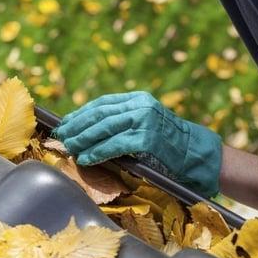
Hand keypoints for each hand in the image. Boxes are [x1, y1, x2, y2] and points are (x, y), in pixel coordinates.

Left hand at [55, 92, 222, 197]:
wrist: (196, 154)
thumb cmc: (168, 143)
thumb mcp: (146, 122)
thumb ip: (123, 120)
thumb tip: (88, 129)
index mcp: (138, 98)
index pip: (102, 103)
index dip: (81, 113)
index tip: (66, 123)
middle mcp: (140, 105)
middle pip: (99, 114)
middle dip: (77, 126)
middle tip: (61, 136)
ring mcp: (144, 121)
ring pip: (104, 128)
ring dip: (83, 140)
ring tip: (70, 148)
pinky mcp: (147, 139)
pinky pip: (115, 145)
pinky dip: (97, 152)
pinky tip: (86, 158)